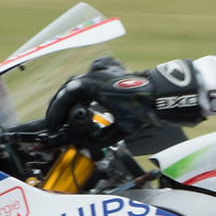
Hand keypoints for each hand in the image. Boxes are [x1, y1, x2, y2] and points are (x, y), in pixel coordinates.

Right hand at [46, 59, 203, 147]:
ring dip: (71, 96)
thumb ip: (97, 138)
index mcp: (91, 86)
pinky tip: (87, 91)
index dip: (55, 115)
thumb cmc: (143, 110)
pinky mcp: (113, 71)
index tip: (52, 127)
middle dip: (60, 107)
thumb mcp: (118, 130)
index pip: (64, 98)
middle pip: (68, 89)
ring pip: (79, 80)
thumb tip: (83, 144)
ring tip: (68, 112)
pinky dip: (87, 81)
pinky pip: (93, 72)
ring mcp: (104, 71)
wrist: (163, 96)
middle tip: (55, 122)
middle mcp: (94, 75)